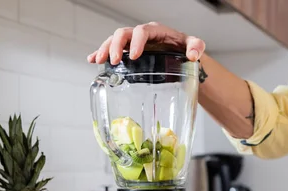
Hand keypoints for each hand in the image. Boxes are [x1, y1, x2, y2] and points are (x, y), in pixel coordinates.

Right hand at [87, 22, 205, 64]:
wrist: (178, 51)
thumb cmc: (183, 47)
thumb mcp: (192, 45)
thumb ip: (196, 47)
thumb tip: (192, 55)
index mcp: (154, 31)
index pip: (141, 31)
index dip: (136, 42)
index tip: (134, 56)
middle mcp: (139, 35)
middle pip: (122, 34)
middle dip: (115, 46)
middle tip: (112, 60)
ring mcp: (131, 43)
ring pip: (113, 40)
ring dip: (104, 49)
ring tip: (98, 61)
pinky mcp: (126, 51)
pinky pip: (110, 49)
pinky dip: (99, 53)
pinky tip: (91, 60)